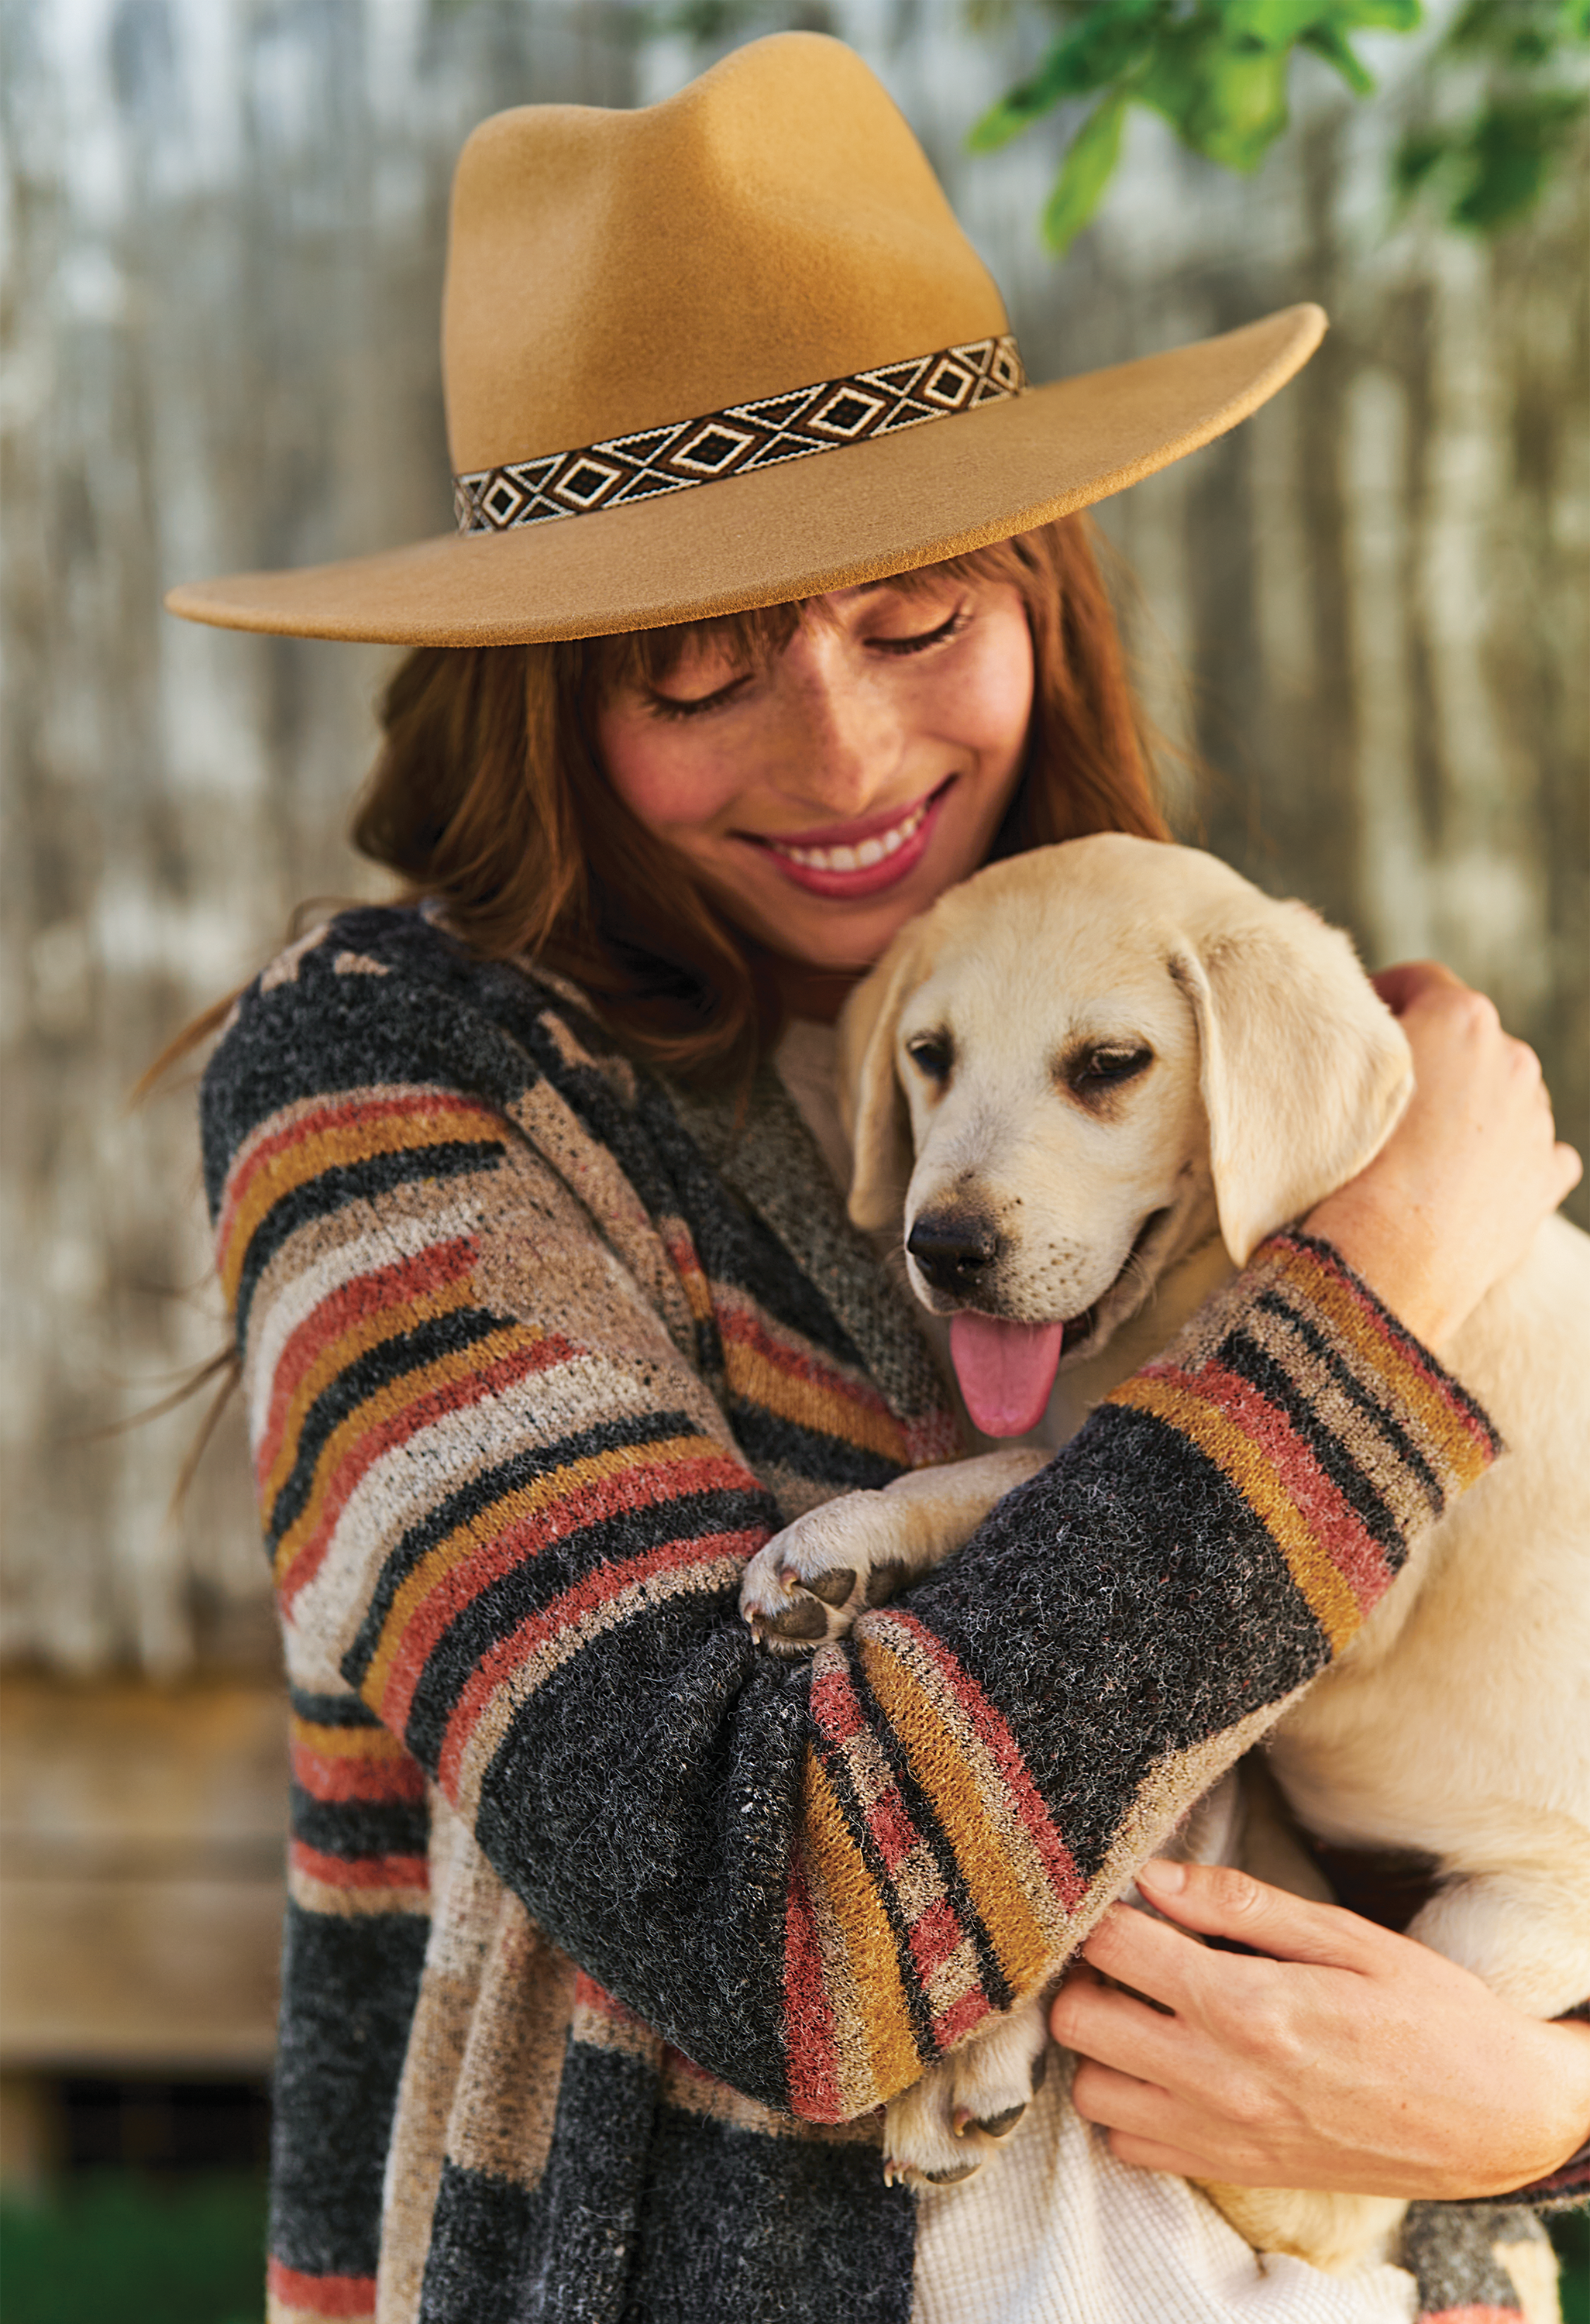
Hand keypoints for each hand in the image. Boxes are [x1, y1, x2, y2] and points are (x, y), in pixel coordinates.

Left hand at [1049, 1858, 1589, 2197]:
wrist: (1496, 2120)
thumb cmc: (1430, 2013)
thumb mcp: (1346, 1936)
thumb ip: (1240, 1904)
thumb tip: (1154, 1877)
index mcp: (1249, 2006)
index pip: (1115, 1946)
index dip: (1104, 1910)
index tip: (1122, 1897)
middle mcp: (1221, 2079)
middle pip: (1080, 2020)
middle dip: (1087, 1974)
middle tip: (1128, 1952)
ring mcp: (1221, 2135)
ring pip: (1092, 2090)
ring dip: (1101, 2044)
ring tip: (1143, 2008)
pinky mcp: (1231, 2171)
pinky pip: (1129, 2147)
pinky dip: (1129, 2107)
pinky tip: (1166, 2066)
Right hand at [1304, 962, 1579, 1348]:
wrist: (1387, 1258)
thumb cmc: (1347, 1165)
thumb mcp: (1338, 1076)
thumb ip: (1360, 1040)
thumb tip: (1359, 1036)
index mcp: (1462, 1019)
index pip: (1423, 980)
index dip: (1388, 994)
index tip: (1366, 1019)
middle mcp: (1513, 1058)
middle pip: (1470, 1039)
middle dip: (1435, 1056)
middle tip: (1388, 1093)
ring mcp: (1537, 1118)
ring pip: (1505, 1094)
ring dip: (1472, 1107)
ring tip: (1423, 1148)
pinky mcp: (1546, 1174)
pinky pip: (1535, 1151)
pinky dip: (1508, 1158)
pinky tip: (1469, 1180)